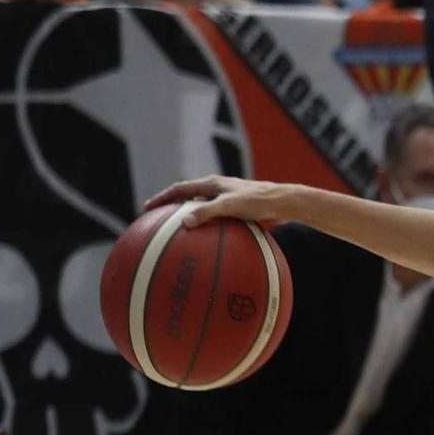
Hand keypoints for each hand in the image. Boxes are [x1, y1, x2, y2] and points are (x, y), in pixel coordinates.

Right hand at [142, 175, 290, 228]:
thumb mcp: (230, 206)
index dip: (163, 198)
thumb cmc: (259, 201)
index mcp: (212, 184)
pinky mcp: (240, 214)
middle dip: (173, 209)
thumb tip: (183, 223)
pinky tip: (210, 250)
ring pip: (204, 212)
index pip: (180, 189)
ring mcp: (229, 202)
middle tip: (159, 223)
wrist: (286, 204)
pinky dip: (211, 233)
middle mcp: (218, 191)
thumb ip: (207, 212)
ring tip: (181, 237)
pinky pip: (220, 224)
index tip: (147, 209)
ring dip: (192, 221)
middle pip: (189, 199)